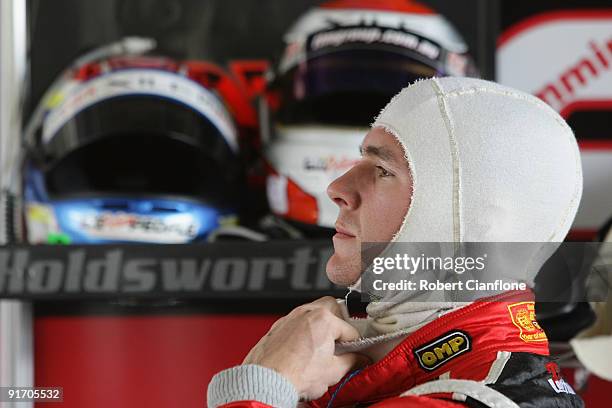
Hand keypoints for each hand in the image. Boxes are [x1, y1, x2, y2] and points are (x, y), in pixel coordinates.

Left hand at [243, 296, 369, 400]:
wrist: (265, 381)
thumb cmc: (294, 374)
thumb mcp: (333, 371)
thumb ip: (351, 362)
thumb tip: (357, 360)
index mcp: (324, 318)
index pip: (350, 330)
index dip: (356, 344)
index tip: (355, 353)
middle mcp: (305, 312)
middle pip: (331, 308)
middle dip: (338, 323)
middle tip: (339, 343)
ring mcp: (289, 318)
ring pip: (310, 314)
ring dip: (319, 327)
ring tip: (320, 349)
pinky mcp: (276, 327)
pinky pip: (295, 324)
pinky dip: (302, 333)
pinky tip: (303, 351)